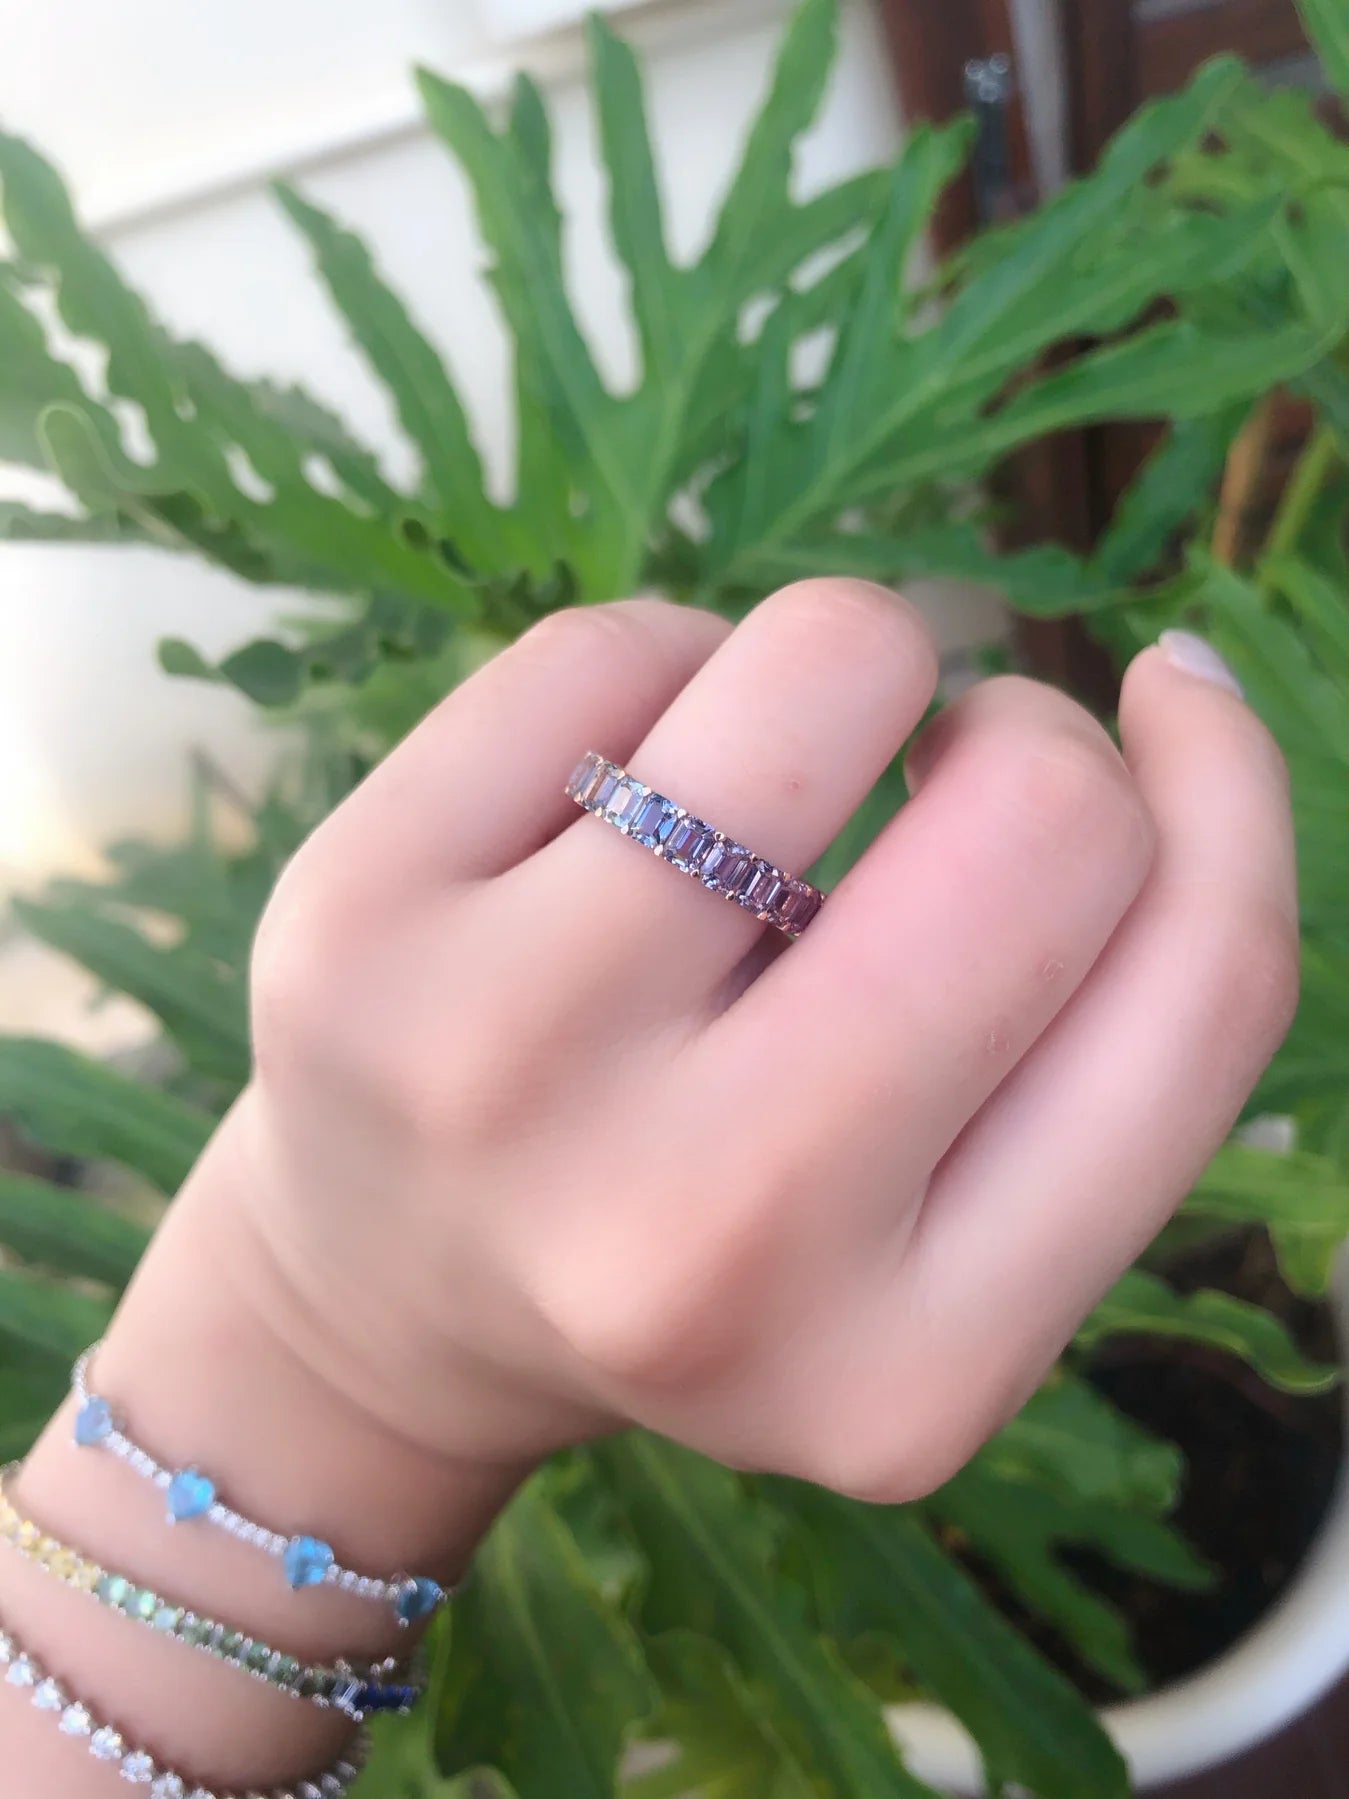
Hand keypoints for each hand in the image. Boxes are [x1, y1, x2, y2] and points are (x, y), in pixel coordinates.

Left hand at [225, 581, 1296, 1496]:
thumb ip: (1108, 1025)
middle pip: (1042, 813)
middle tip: (929, 790)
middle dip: (1023, 735)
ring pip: (831, 659)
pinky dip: (667, 672)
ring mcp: (505, 1068)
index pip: (1203, 988)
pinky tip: (612, 800)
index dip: (1227, 794)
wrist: (381, 1298)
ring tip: (765, 793)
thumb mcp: (943, 1240)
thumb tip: (1182, 691)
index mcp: (915, 1369)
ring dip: (852, 667)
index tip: (1171, 710)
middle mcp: (711, 1239)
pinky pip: (622, 639)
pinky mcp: (353, 917)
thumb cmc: (711, 1237)